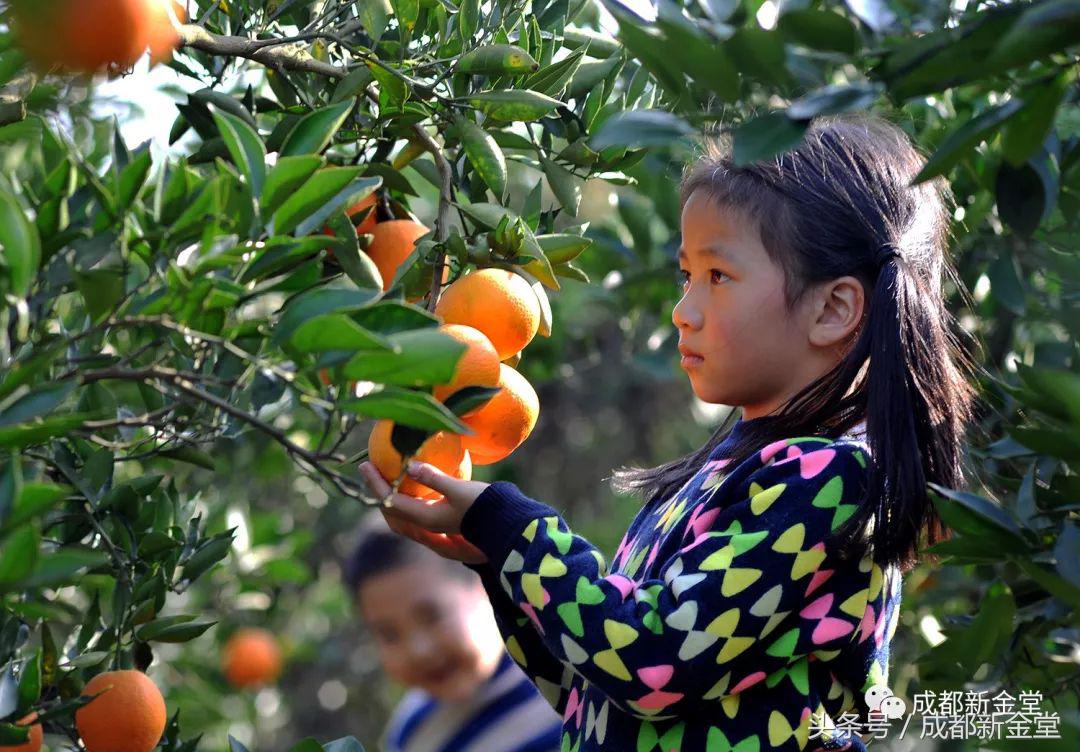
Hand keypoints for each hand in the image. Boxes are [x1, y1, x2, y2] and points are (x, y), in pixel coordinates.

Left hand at [358, 460, 489, 563]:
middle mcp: (426, 528)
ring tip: (384, 478)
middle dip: (377, 493)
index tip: (365, 465)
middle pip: (390, 512)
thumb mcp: (459, 488)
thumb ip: (433, 477)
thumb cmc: (484, 505)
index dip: (376, 484)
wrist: (506, 523)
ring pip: (400, 515)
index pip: (390, 502)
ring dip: (388, 498)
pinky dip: (403, 500)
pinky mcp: (440, 523)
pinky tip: (408, 485)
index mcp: (426, 519)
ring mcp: (433, 528)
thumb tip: (409, 464)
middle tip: (369, 471)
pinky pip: (413, 513)